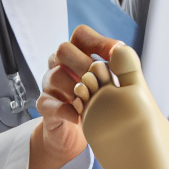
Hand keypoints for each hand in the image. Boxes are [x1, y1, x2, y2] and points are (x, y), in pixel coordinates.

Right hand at [30, 26, 121, 168]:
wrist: (84, 133)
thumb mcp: (114, 83)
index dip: (99, 41)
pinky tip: (79, 118)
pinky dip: (66, 110)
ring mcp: (50, 84)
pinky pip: (48, 103)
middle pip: (64, 50)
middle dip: (85, 65)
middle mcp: (61, 64)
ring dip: (77, 90)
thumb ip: (120, 66)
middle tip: (101, 82)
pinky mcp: (45, 105)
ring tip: (91, 103)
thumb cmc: (102, 102)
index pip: (82, 35)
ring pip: (56, 76)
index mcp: (79, 54)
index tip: (117, 53)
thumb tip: (123, 52)